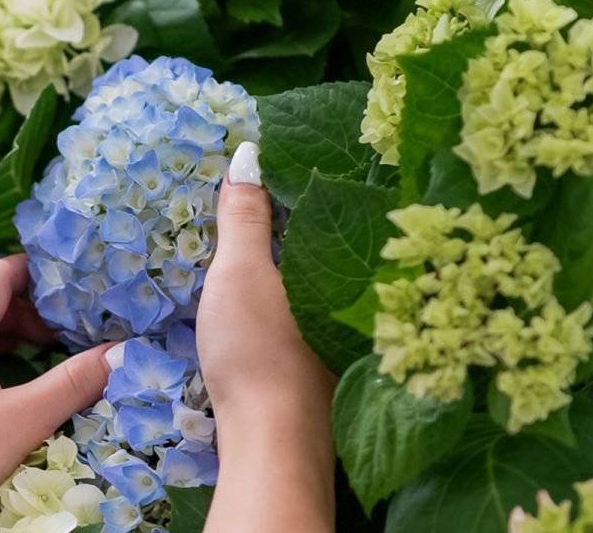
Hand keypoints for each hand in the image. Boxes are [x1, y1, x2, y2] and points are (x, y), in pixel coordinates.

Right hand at [195, 140, 335, 531]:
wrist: (270, 442)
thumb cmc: (260, 350)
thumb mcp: (241, 272)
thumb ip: (242, 216)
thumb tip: (247, 151)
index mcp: (341, 269)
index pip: (328, 210)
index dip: (301, 184)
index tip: (278, 157)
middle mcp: (351, 301)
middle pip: (321, 250)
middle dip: (295, 226)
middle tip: (256, 195)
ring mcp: (337, 340)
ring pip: (312, 288)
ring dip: (288, 269)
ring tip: (248, 243)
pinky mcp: (317, 371)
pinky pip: (302, 320)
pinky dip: (282, 306)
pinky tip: (259, 307)